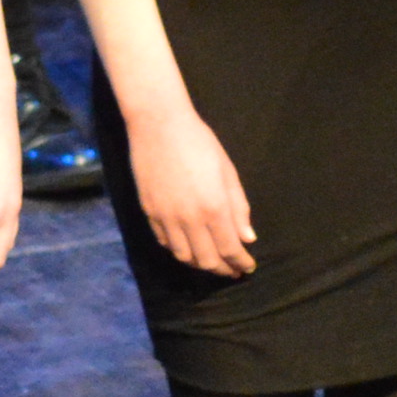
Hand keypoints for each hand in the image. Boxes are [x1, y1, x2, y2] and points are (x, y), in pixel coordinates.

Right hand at [123, 96, 255, 276]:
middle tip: (232, 270)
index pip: (229, 249)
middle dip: (222, 269)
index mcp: (214, 208)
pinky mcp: (149, 213)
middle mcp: (189, 219)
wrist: (158, 126)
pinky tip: (189, 248)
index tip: (248, 267)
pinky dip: (179, 251)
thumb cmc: (200, 143)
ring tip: (212, 262)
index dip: (240, 262)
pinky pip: (165, 242)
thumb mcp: (228, 172)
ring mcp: (165, 218)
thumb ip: (238, 208)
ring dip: (200, 264)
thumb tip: (247, 238)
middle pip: (206, 260)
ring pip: (183, 256)